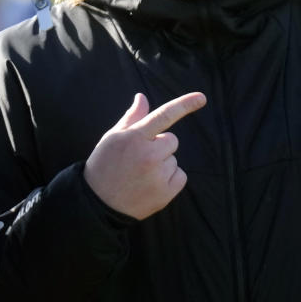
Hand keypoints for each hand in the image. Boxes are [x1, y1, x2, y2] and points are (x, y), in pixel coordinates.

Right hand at [84, 92, 205, 219]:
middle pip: (172, 140)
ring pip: (173, 159)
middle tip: (139, 158)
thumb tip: (142, 97)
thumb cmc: (104, 165)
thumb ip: (132, 117)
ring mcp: (158, 175)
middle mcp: (148, 155)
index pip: (163, 115)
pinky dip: (170, 179)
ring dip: (162, 164)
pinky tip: (150, 185)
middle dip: (160, 146)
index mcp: (134, 137)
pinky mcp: (165, 193)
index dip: (184, 105)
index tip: (202, 98)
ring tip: (140, 174)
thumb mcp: (112, 138)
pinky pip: (180, 176)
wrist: (98, 204)